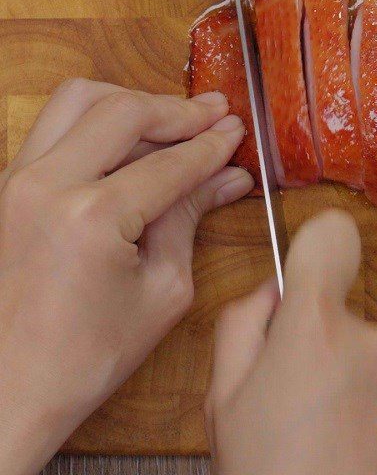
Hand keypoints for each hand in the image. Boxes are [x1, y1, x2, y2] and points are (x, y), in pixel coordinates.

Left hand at [0, 79, 253, 473]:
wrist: (8, 392)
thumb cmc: (85, 356)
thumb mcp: (163, 289)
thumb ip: (191, 216)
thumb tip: (228, 177)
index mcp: (91, 217)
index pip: (170, 163)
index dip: (212, 145)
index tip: (237, 130)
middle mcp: (45, 186)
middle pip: (124, 110)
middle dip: (178, 110)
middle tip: (214, 114)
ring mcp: (15, 181)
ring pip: (79, 100)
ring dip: (132, 103)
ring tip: (171, 120)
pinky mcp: (4, 185)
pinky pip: (55, 127)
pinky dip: (98, 122)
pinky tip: (129, 143)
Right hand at [206, 210, 376, 474]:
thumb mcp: (222, 401)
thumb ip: (241, 325)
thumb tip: (271, 295)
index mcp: (316, 325)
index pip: (331, 236)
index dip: (312, 244)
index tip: (299, 273)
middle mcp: (368, 339)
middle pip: (334, 307)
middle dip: (307, 336)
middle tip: (277, 395)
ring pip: (354, 350)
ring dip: (331, 377)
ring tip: (304, 435)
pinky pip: (376, 386)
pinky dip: (355, 406)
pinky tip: (333, 452)